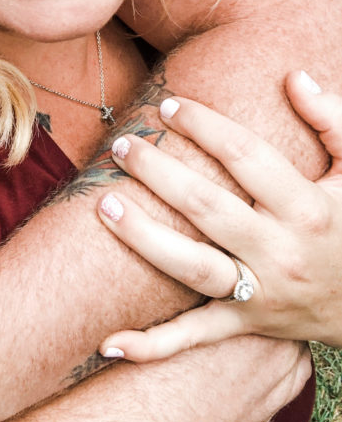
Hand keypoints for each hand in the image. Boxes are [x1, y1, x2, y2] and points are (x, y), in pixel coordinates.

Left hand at [95, 70, 341, 360]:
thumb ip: (334, 121)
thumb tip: (293, 77)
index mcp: (308, 208)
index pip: (246, 157)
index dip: (204, 126)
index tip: (167, 105)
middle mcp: (281, 252)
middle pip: (208, 207)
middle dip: (159, 172)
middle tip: (122, 144)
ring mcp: (260, 293)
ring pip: (192, 267)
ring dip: (142, 238)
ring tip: (103, 205)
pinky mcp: (245, 324)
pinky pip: (194, 337)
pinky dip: (152, 345)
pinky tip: (106, 342)